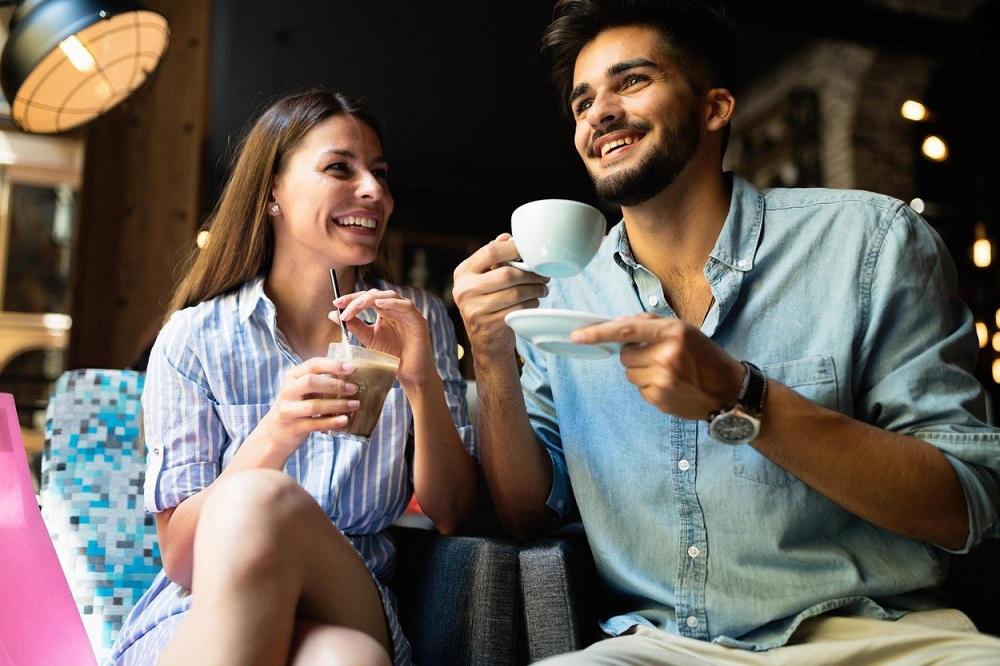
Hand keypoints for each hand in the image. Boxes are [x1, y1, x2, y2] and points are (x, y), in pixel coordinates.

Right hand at [259, 357, 359, 454]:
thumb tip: (351, 374)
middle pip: (311, 382)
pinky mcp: (294, 427)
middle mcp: (288, 391)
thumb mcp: (302, 388)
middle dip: (335, 385)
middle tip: (354, 389)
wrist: (276, 431)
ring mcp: (289, 410)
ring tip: (355, 405)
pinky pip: (315, 424)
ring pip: (314, 405)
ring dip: (338, 405)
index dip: (333, 365)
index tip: (351, 368)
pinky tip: (345, 420)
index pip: (312, 364)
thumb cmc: (297, 405)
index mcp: (292, 376)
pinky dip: (332, 422)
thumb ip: (321, 380)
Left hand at [333, 289, 433, 387]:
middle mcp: (396, 308)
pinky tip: (379, 305)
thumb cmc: (391, 357)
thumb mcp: (368, 339)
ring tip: (357, 305)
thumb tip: (332, 314)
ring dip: (371, 299)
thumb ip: (353, 326)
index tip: (336, 304)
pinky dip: (393, 303)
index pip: (366, 297)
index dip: (351, 298)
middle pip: (376, 294)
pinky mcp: (418, 319)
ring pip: (390, 295)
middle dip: (358, 298)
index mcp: (385, 310)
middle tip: (342, 305)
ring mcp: (408, 312)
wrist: (409, 374)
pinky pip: (406, 306)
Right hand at [452, 233, 549, 359]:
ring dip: (535, 289)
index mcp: (462, 273)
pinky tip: (534, 302)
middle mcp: (464, 290)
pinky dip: (531, 304)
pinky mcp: (488, 324)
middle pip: (507, 274)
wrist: (486, 342)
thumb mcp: (484, 280)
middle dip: (531, 274)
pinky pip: (518, 308)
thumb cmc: (488, 304)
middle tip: (544, 275)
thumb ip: (493, 258)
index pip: (490, 251)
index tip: (530, 251)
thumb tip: (507, 237)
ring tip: (543, 288)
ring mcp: (474, 309)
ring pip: (516, 292)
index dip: (514, 248)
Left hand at [570, 313, 744, 419]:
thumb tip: (616, 324)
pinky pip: (639, 389)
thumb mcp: (684, 330)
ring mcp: (662, 380)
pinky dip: (649, 386)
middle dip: (635, 354)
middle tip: (658, 356)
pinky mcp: (659, 399)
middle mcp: (666, 355)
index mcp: (673, 333)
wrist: (729, 391)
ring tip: (668, 372)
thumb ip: (650, 324)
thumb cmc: (705, 356)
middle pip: (625, 355)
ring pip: (629, 373)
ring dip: (641, 371)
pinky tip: (671, 385)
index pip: (626, 330)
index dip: (599, 333)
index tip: (578, 335)